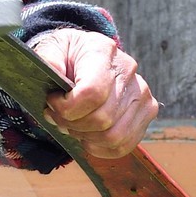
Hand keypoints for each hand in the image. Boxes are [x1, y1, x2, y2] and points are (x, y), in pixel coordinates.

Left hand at [30, 27, 157, 159]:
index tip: (52, 103)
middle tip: (56, 117)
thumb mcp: (50, 48)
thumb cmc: (67, 56)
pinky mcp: (147, 111)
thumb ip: (48, 58)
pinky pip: (124, 144)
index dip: (67, 107)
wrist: (86, 57)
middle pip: (102, 118)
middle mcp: (128, 71)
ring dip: (86, 137)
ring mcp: (141, 93)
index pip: (92, 93)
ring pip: (114, 136)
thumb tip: (52, 70)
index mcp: (103, 52)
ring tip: (72, 125)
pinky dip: (101, 148)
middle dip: (72, 125)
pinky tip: (86, 136)